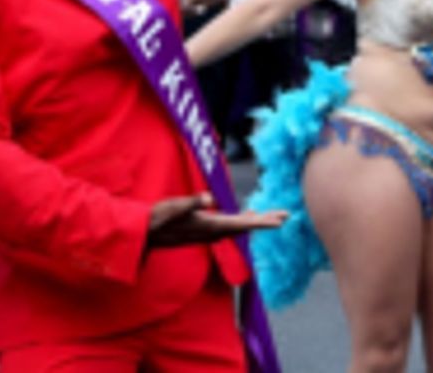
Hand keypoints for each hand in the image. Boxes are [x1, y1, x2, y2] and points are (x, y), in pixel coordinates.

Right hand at [146, 193, 286, 248]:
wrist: (144, 234)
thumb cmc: (158, 219)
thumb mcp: (174, 208)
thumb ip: (191, 203)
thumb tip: (208, 198)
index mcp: (211, 226)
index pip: (243, 224)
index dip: (263, 222)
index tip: (281, 221)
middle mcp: (214, 231)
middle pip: (247, 226)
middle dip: (267, 220)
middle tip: (287, 215)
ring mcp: (209, 231)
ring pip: (241, 225)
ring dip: (258, 220)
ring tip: (276, 216)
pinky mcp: (205, 227)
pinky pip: (231, 223)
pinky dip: (243, 218)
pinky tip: (249, 211)